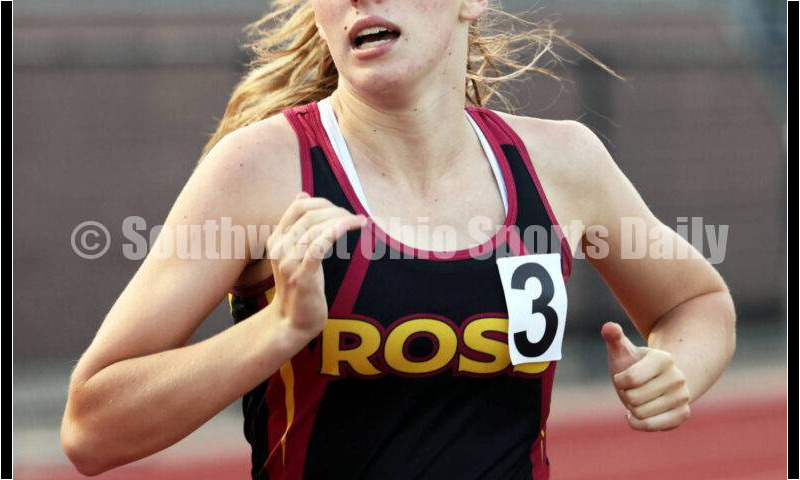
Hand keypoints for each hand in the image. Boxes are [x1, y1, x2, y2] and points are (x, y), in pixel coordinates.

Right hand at [267, 192, 365, 337]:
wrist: (291, 321)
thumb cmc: (299, 286)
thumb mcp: (293, 252)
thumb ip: (296, 226)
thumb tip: (302, 194)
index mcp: (276, 239)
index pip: (298, 207)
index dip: (323, 202)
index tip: (342, 209)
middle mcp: (279, 248)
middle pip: (308, 214)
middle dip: (336, 210)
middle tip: (355, 217)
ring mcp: (289, 262)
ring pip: (315, 228)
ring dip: (341, 220)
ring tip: (359, 221)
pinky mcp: (301, 277)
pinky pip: (318, 247)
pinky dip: (335, 232)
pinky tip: (350, 226)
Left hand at [601, 322, 691, 431]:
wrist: (657, 379)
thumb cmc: (634, 364)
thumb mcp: (623, 350)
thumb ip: (614, 337)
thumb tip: (609, 327)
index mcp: (664, 358)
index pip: (629, 379)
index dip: (619, 380)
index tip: (624, 376)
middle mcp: (677, 377)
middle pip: (633, 398)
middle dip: (626, 395)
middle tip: (634, 388)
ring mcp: (682, 396)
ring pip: (640, 413)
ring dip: (632, 408)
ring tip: (640, 398)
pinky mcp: (683, 414)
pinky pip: (651, 426)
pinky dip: (638, 423)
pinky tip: (638, 415)